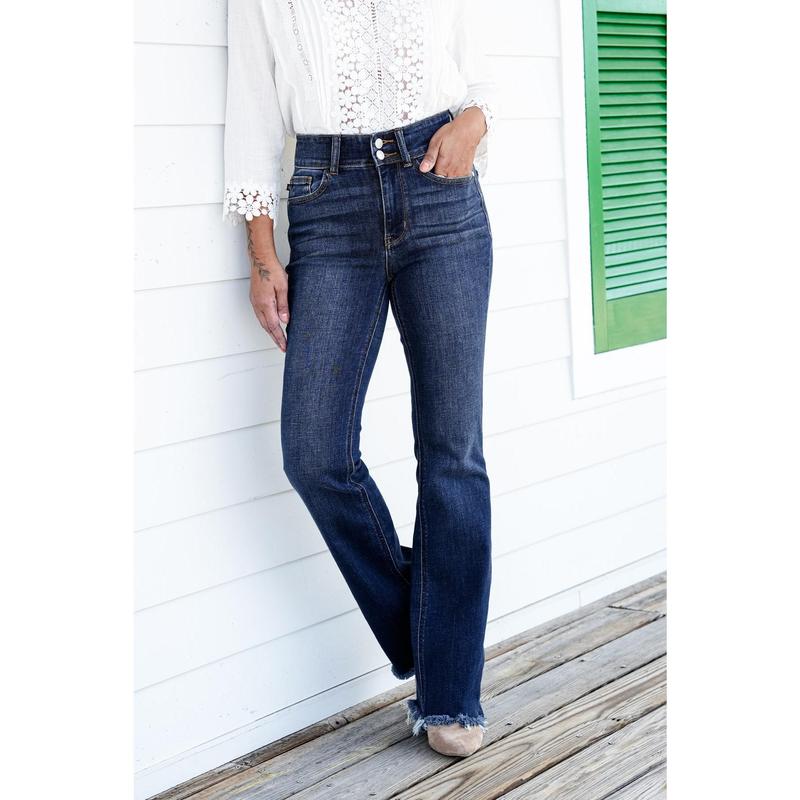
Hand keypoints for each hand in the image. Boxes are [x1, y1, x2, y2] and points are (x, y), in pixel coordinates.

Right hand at [247, 217, 288, 351]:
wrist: (261, 259)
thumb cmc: (272, 271)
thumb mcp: (283, 288)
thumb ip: (284, 306)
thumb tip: (285, 321)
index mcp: (265, 304)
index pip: (273, 326)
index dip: (280, 338)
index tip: (285, 347)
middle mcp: (258, 305)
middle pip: (267, 327)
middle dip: (275, 338)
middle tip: (283, 347)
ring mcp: (255, 302)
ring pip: (263, 322)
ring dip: (270, 332)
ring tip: (279, 339)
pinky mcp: (255, 299)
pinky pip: (260, 315)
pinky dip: (266, 323)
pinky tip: (271, 325)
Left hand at [418, 106, 486, 177]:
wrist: (469, 129)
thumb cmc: (452, 133)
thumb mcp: (436, 142)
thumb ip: (430, 157)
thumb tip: (422, 169)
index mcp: (443, 166)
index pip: (433, 181)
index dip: (430, 177)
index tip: (429, 170)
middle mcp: (453, 172)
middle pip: (442, 184)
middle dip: (438, 179)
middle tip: (437, 166)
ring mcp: (461, 173)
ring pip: (451, 183)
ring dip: (446, 179)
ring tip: (445, 167)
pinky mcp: (467, 171)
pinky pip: (459, 181)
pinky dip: (454, 178)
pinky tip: (452, 170)